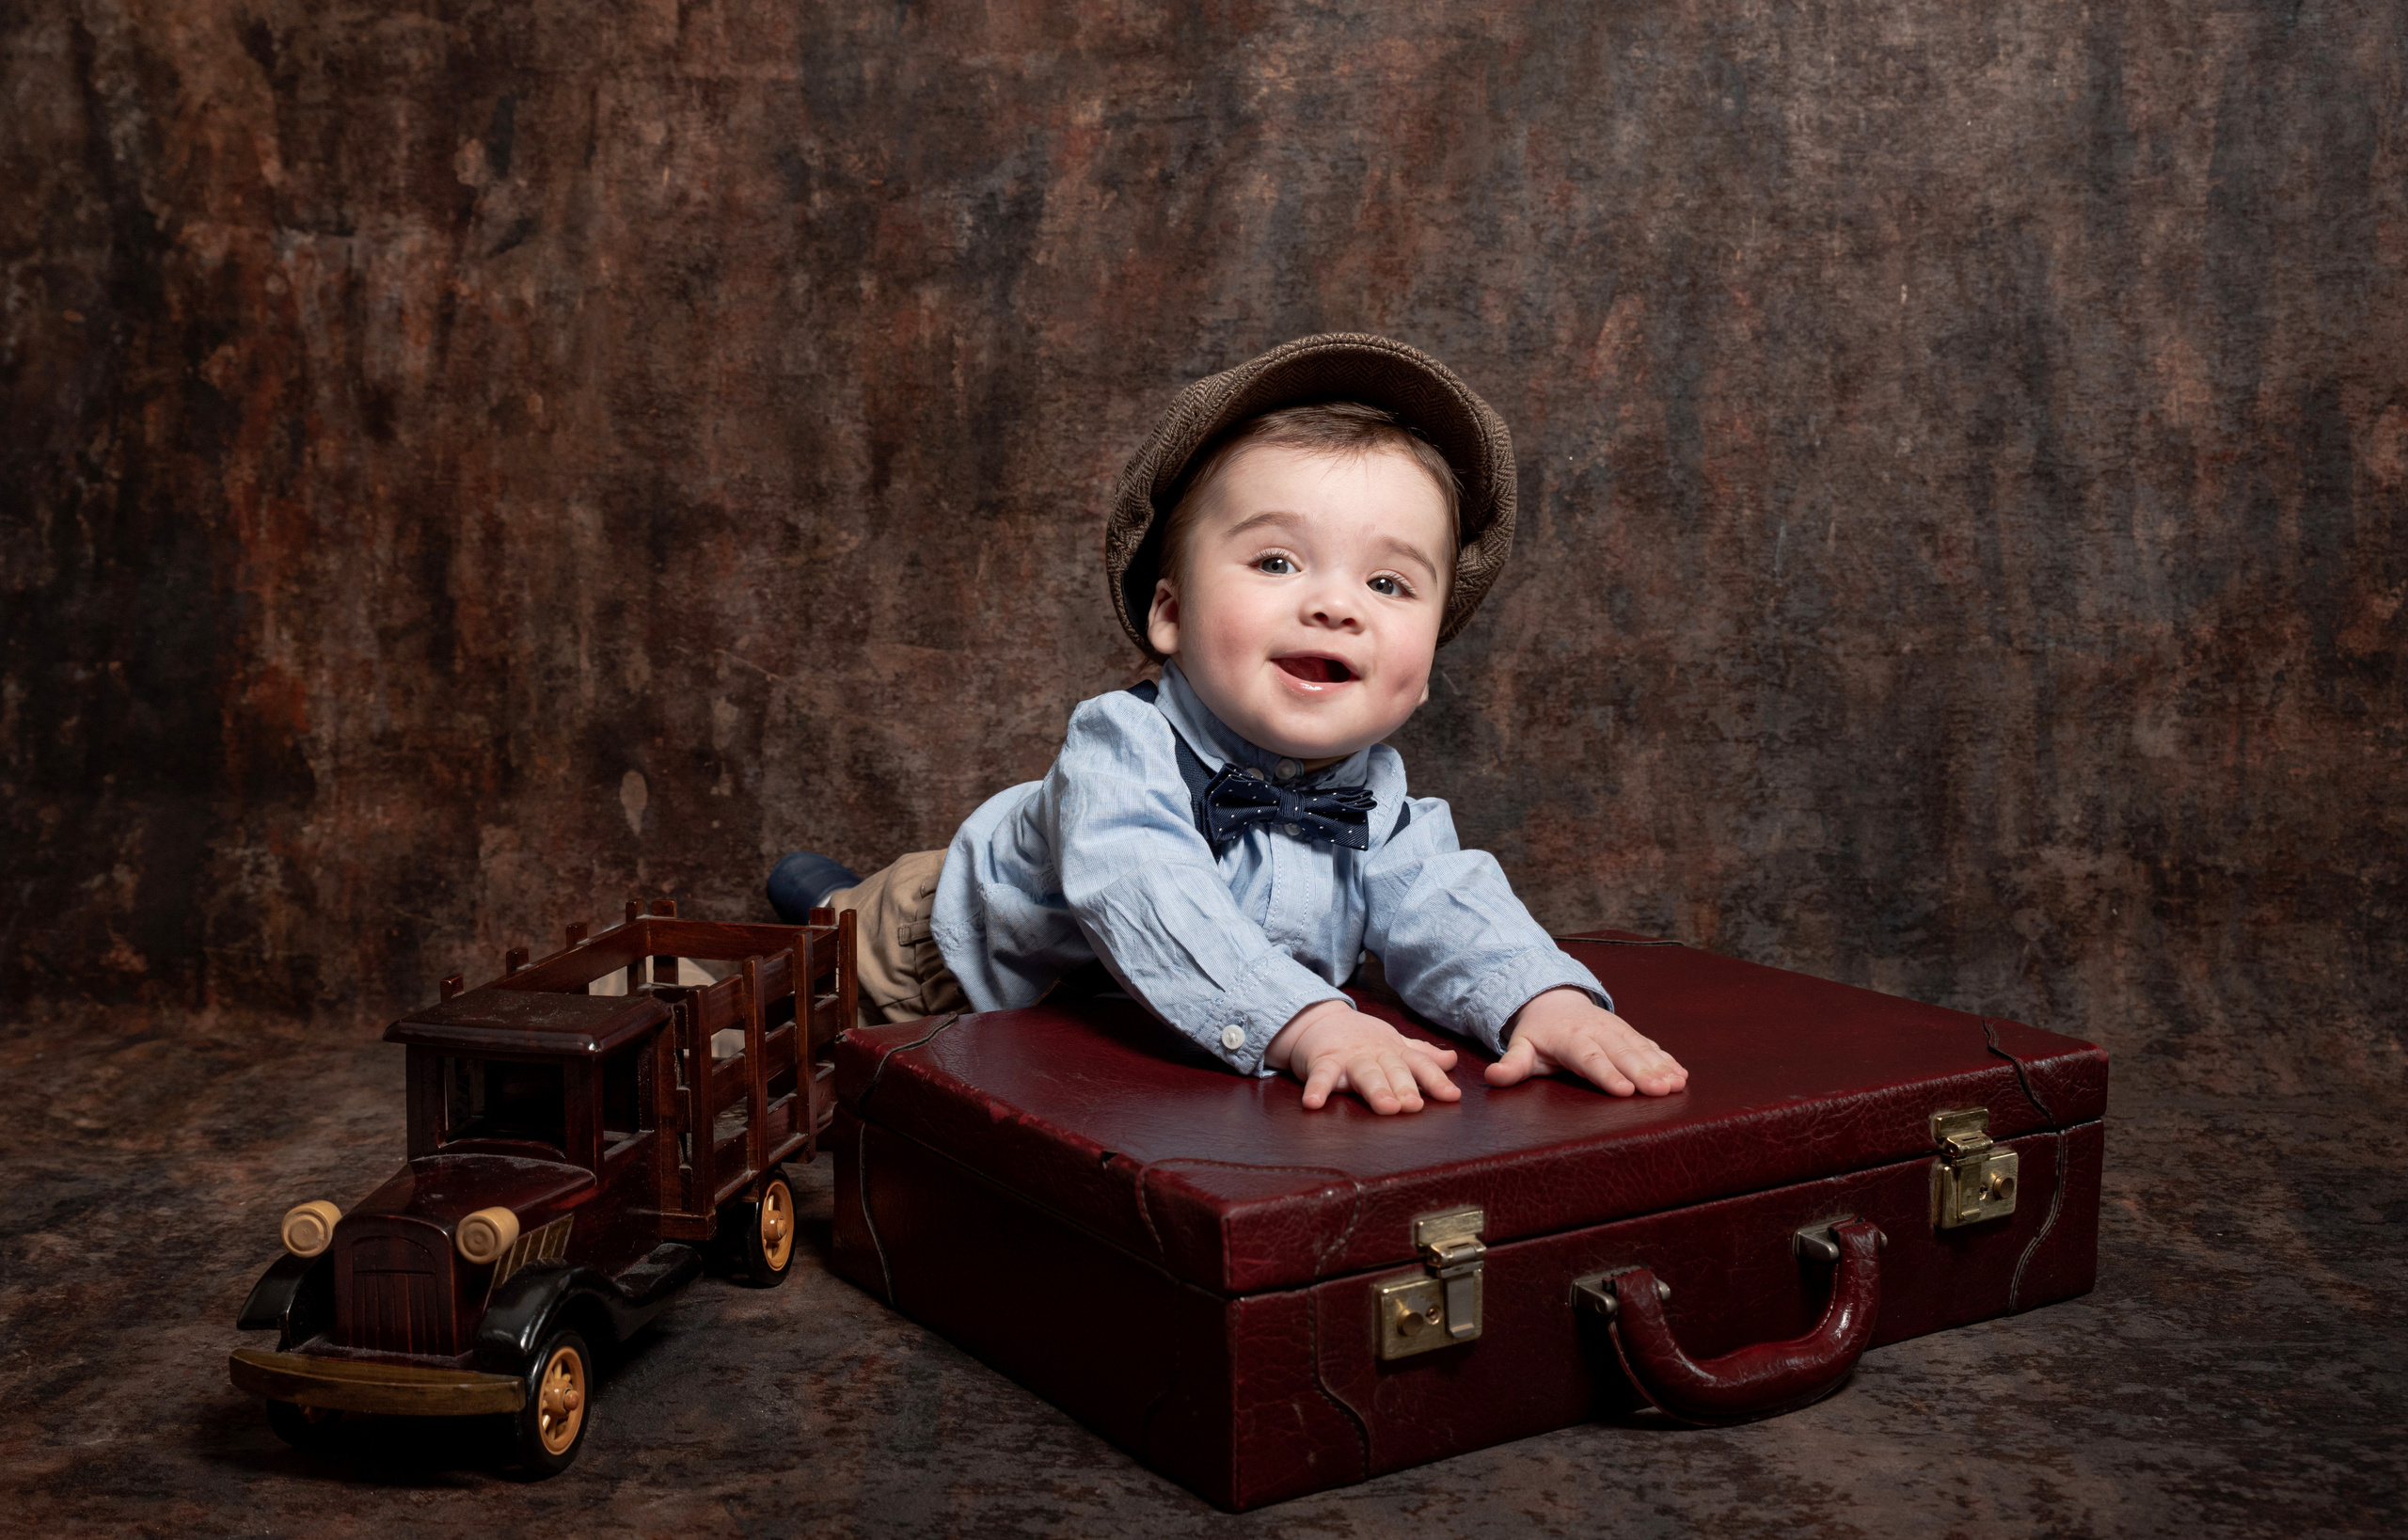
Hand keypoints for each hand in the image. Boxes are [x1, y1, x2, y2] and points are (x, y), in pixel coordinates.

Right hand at [1264, 1000, 1463, 1114]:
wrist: (1318, 1018)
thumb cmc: (1361, 1038)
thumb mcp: (1393, 1043)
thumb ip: (1421, 1054)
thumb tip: (1453, 1059)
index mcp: (1395, 1052)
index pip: (1420, 1065)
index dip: (1436, 1080)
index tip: (1452, 1096)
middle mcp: (1375, 1054)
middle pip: (1394, 1070)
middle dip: (1405, 1086)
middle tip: (1415, 1105)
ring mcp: (1349, 1057)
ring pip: (1365, 1073)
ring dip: (1376, 1089)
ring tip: (1387, 1107)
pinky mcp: (1322, 1061)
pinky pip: (1321, 1075)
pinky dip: (1317, 1089)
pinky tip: (1313, 1103)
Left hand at [1486, 988, 1687, 1096]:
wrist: (1554, 999)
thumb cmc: (1538, 1034)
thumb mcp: (1520, 1047)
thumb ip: (1511, 1065)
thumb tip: (1493, 1077)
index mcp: (1570, 1038)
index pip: (1590, 1058)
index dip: (1607, 1074)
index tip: (1625, 1091)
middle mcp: (1597, 1031)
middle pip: (1622, 1053)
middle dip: (1643, 1072)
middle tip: (1661, 1090)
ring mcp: (1616, 1030)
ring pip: (1640, 1048)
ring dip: (1660, 1066)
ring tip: (1677, 1084)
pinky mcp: (1629, 1032)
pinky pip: (1650, 1045)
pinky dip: (1666, 1059)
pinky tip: (1682, 1074)